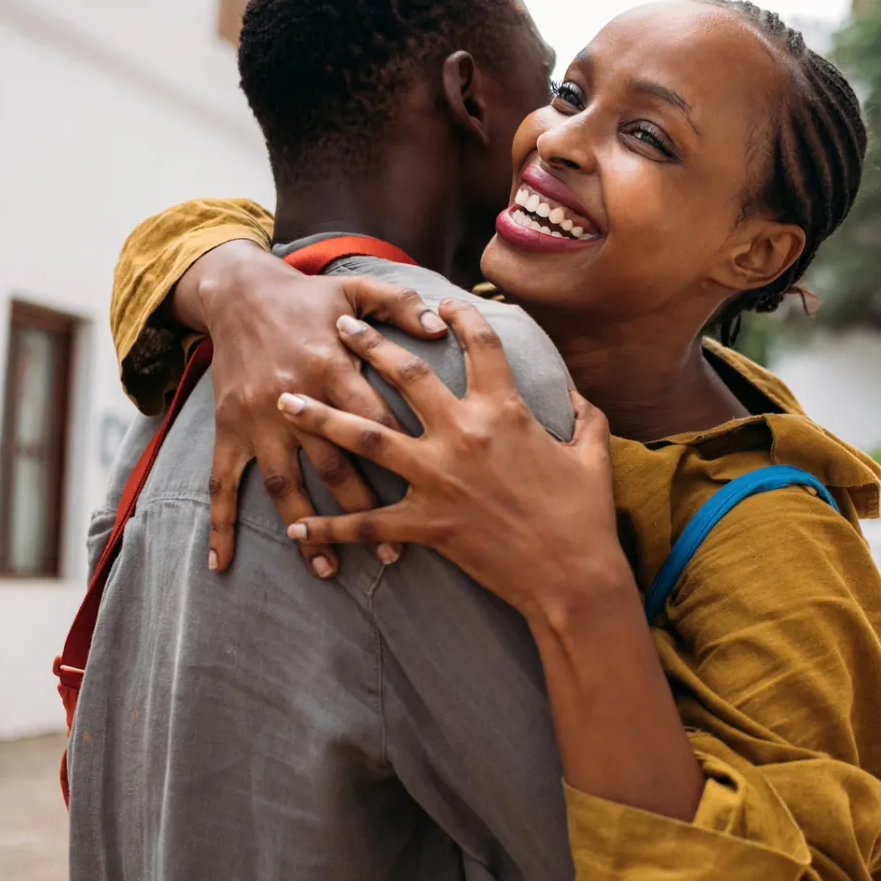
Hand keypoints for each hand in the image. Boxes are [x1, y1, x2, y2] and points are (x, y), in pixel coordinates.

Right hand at [180, 241, 447, 575]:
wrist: (238, 292)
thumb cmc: (308, 296)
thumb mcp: (355, 289)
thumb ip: (400, 305)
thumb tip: (438, 326)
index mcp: (332, 364)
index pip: (374, 419)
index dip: (403, 456)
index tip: (434, 494)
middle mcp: (294, 397)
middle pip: (332, 463)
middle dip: (362, 512)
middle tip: (390, 555)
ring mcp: (257, 419)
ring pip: (283, 483)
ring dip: (303, 528)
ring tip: (327, 569)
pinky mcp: (229, 429)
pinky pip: (220, 483)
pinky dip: (219, 525)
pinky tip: (223, 562)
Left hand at [276, 300, 622, 621]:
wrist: (573, 574)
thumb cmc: (586, 515)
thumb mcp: (593, 453)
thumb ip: (583, 414)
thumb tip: (573, 392)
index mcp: (505, 410)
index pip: (480, 346)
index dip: (459, 317)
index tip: (438, 305)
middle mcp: (464, 434)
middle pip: (406, 376)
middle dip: (369, 345)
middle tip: (339, 325)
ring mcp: (439, 478)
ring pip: (366, 437)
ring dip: (320, 416)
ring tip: (286, 399)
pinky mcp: (427, 524)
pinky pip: (367, 524)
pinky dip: (329, 526)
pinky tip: (298, 526)